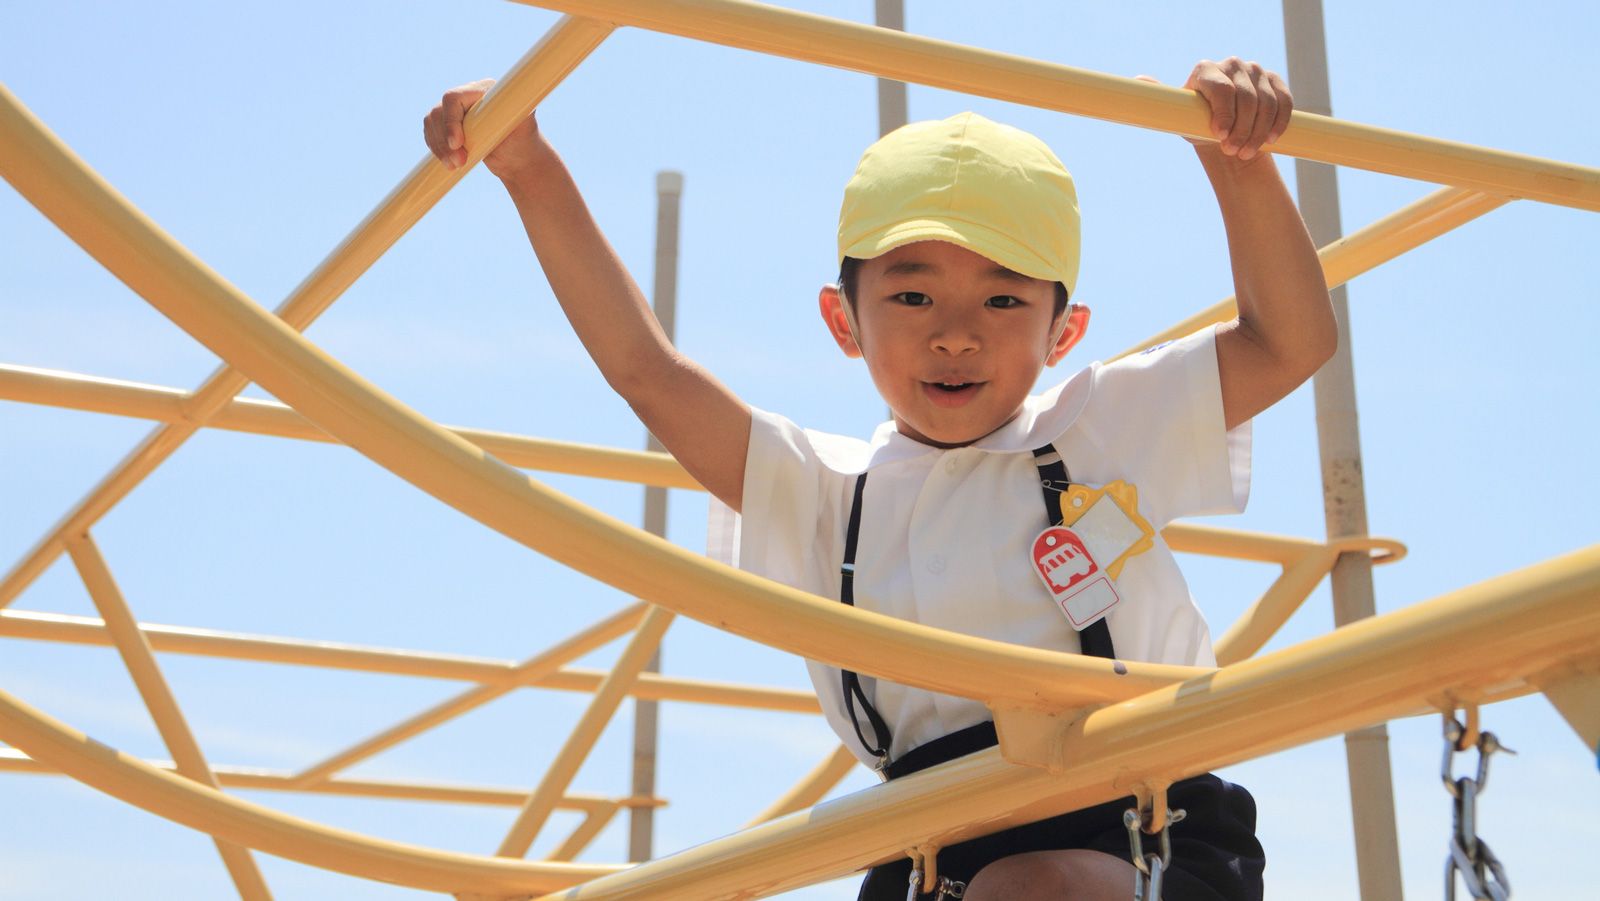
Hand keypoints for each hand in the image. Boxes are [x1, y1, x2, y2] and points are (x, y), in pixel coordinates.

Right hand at [421, 79, 547, 179]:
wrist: (518, 159)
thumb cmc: (524, 141)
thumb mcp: (524, 125)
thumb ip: (520, 109)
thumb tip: (517, 97)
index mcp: (484, 89)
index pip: (454, 98)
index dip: (450, 121)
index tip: (457, 144)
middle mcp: (467, 95)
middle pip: (439, 111)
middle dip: (444, 140)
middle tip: (458, 163)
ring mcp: (456, 110)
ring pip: (432, 122)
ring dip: (438, 146)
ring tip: (454, 166)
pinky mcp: (449, 125)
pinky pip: (431, 132)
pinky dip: (435, 148)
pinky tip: (447, 162)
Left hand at [1139, 58, 1292, 160]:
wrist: (1224, 132)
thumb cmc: (1197, 124)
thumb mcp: (1178, 116)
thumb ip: (1159, 98)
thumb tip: (1138, 79)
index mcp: (1206, 70)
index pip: (1220, 89)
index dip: (1224, 114)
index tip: (1220, 136)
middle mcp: (1232, 65)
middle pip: (1245, 98)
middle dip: (1241, 129)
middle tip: (1233, 151)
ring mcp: (1256, 71)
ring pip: (1266, 103)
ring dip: (1258, 131)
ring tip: (1246, 151)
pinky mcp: (1276, 82)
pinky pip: (1284, 102)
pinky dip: (1279, 123)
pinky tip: (1270, 139)